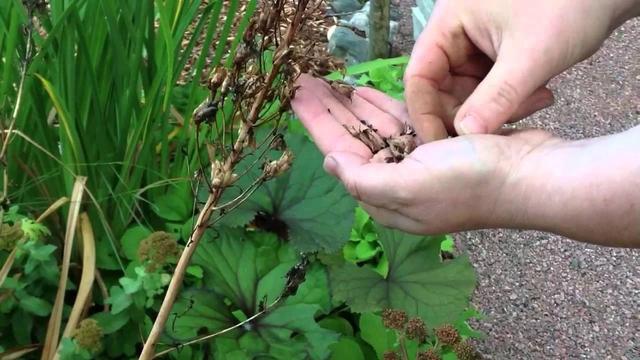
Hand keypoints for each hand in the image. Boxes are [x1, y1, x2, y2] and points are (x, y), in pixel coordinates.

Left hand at [291, 75, 558, 234]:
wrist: (531, 176)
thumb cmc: (470, 183)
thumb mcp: (408, 188)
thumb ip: (363, 180)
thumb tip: (331, 164)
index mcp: (386, 198)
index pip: (341, 157)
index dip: (317, 126)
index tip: (297, 99)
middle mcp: (398, 185)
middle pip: (354, 142)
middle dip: (329, 113)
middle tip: (305, 84)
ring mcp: (419, 165)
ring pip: (376, 131)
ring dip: (354, 107)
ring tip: (330, 84)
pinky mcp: (439, 147)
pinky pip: (402, 124)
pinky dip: (384, 109)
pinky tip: (365, 94)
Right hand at [404, 0, 639, 140]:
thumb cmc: (570, 5)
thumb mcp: (531, 55)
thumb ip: (496, 98)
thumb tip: (465, 135)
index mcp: (449, 22)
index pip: (419, 75)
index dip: (425, 113)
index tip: (440, 146)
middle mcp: (456, 33)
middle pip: (441, 88)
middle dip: (469, 113)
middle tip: (501, 128)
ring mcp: (476, 44)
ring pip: (467, 92)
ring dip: (496, 109)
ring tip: (535, 102)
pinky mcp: (496, 54)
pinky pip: (489, 89)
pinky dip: (509, 100)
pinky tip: (539, 95)